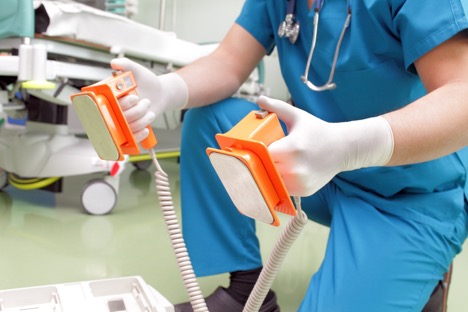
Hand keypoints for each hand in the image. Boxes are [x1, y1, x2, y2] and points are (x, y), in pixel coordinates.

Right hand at [110, 58, 187, 140]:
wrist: (161, 92)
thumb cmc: (148, 81)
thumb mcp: (138, 71)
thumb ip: (126, 65)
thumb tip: (114, 63)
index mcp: (112, 95)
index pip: (106, 104)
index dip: (119, 104)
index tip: (132, 98)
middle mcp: (115, 109)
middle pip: (119, 117)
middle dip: (135, 109)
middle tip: (143, 100)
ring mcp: (123, 120)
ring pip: (128, 126)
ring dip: (142, 118)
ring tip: (148, 107)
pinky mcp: (132, 129)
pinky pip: (132, 137)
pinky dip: (140, 134)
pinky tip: (146, 128)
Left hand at [257, 96, 393, 196]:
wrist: (343, 148)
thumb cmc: (317, 131)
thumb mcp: (298, 116)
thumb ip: (277, 107)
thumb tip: (259, 99)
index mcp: (291, 148)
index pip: (262, 153)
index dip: (256, 150)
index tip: (253, 147)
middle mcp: (295, 168)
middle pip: (264, 169)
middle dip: (260, 162)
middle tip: (259, 156)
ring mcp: (299, 182)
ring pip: (272, 182)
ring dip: (269, 174)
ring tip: (269, 165)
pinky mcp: (303, 191)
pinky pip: (282, 189)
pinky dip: (279, 182)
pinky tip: (281, 173)